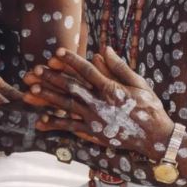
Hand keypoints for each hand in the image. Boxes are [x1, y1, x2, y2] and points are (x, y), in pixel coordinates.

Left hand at [23, 47, 174, 161]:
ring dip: (48, 98)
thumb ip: (119, 67)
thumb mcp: (139, 83)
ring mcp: (95, 119)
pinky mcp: (94, 132)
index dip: (72, 60)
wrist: (155, 137)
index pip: (87, 71)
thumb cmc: (149, 107)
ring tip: (31, 90)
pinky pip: (71, 127)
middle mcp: (100, 103)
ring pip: (67, 106)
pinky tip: (40, 121)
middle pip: (71, 87)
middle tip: (34, 70)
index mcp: (111, 89)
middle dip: (52, 78)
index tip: (58, 52)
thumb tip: (104, 49)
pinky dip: (55, 124)